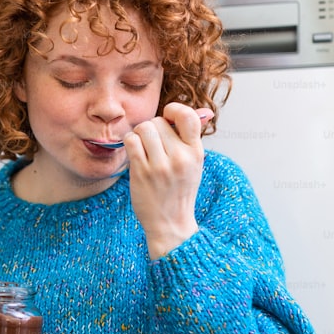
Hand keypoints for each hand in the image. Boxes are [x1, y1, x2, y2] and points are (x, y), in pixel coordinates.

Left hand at [124, 102, 210, 259]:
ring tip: (143, 147)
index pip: (189, 116)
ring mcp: (160, 166)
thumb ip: (192, 138)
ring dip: (139, 134)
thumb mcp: (194, 164)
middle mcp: (180, 158)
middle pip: (158, 121)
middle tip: (153, 144)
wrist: (170, 223)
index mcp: (196, 153)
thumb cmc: (179, 191)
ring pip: (143, 128)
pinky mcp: (142, 172)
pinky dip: (130, 142)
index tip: (168, 118)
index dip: (175, 110)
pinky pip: (131, 141)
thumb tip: (203, 111)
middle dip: (152, 128)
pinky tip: (135, 152)